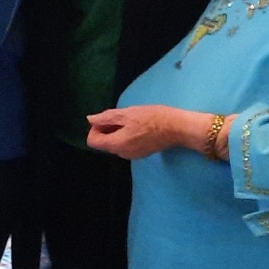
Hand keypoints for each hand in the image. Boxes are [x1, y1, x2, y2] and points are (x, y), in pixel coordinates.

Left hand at [86, 104, 216, 159]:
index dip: (96, 128)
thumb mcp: (127, 114)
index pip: (93, 141)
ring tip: (133, 120)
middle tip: (122, 116)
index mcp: (116, 145)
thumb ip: (106, 118)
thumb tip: (90, 120)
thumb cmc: (153, 118)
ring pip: (115, 143)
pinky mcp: (141, 153)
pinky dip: (127, 135)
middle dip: (108, 129)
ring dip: (118, 131)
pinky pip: (126, 145)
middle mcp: (122, 153)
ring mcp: (132, 155)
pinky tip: (139, 126)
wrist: (178, 128)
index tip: (107, 118)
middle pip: (104, 142)